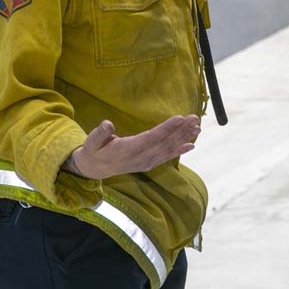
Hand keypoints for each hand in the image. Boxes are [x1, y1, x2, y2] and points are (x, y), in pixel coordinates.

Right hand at [70, 115, 199, 179]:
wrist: (95, 169)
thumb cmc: (94, 150)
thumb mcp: (92, 142)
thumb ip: (100, 134)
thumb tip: (107, 124)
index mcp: (128, 150)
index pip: (152, 138)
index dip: (166, 128)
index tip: (179, 118)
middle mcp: (141, 158)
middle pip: (164, 143)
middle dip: (180, 130)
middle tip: (194, 118)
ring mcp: (147, 162)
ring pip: (168, 149)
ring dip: (183, 138)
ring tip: (197, 127)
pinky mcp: (149, 164)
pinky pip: (167, 156)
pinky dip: (180, 150)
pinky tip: (191, 144)